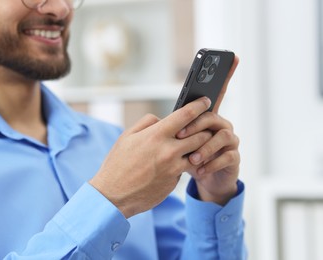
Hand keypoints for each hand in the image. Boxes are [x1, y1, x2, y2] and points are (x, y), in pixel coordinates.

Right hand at [89, 97, 212, 218]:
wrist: (114, 196)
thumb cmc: (118, 164)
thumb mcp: (127, 137)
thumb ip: (147, 123)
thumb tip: (163, 118)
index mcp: (156, 135)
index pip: (186, 115)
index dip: (199, 105)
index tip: (206, 101)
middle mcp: (168, 150)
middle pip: (200, 134)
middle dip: (203, 130)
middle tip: (202, 127)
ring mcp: (174, 168)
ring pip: (199, 153)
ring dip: (198, 148)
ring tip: (191, 146)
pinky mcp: (175, 182)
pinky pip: (186, 169)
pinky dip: (184, 164)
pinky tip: (175, 164)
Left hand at [176, 55, 240, 205]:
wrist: (204, 180)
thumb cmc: (189, 157)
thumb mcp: (179, 143)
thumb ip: (176, 128)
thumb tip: (160, 121)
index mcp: (208, 117)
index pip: (217, 93)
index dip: (225, 75)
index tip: (232, 56)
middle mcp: (221, 125)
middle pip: (212, 116)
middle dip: (195, 125)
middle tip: (179, 135)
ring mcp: (230, 141)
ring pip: (222, 136)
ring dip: (205, 147)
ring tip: (192, 159)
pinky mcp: (234, 158)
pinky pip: (227, 157)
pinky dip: (212, 163)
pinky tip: (200, 170)